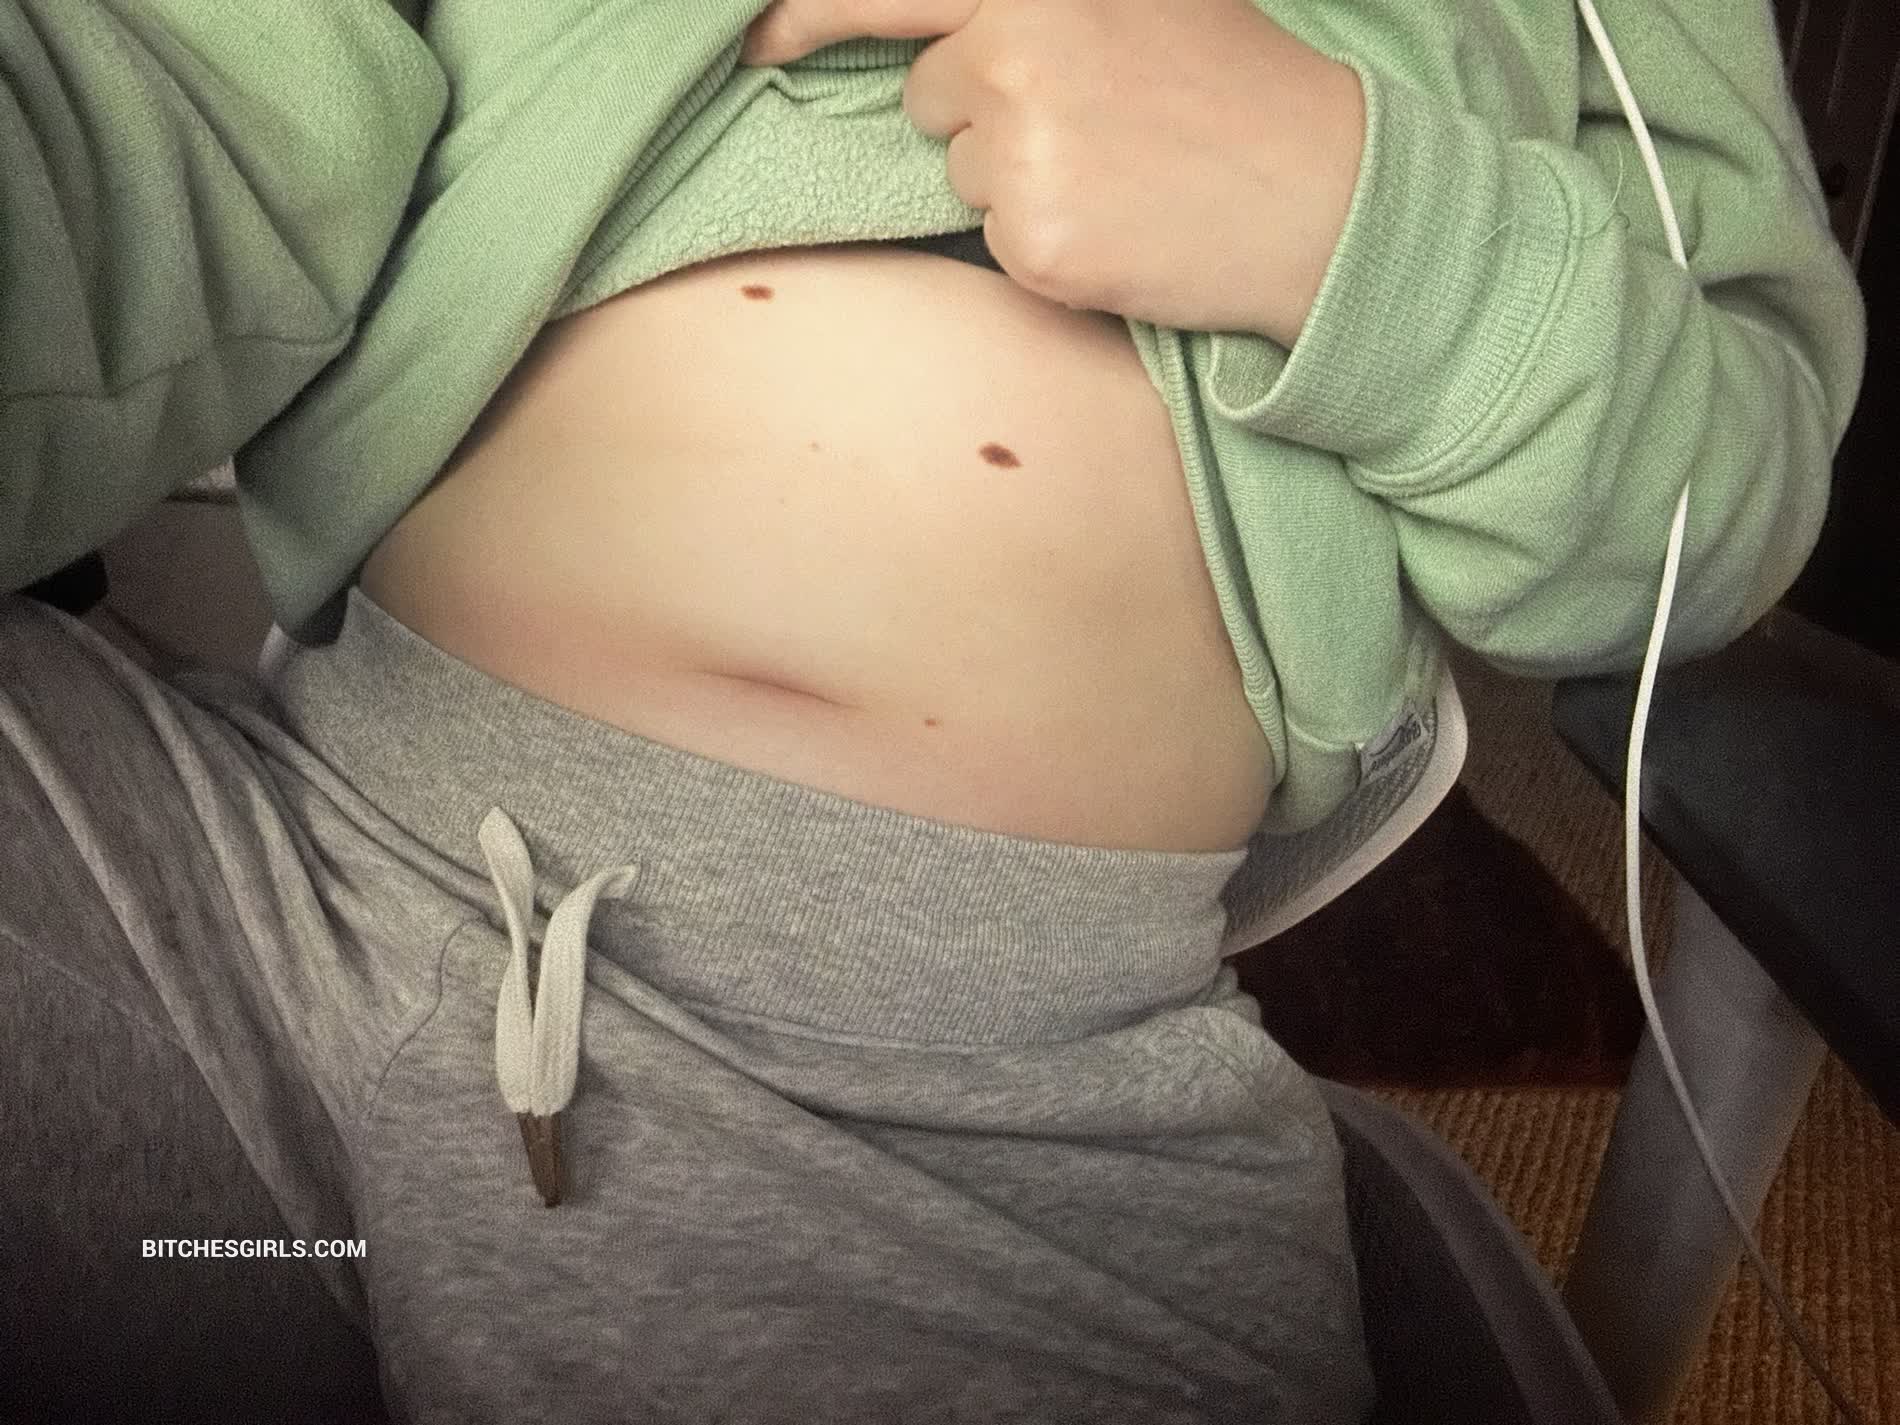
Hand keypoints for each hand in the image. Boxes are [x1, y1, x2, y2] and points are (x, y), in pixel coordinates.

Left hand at [738, 0, 1364, 345]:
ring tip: (1121, 174)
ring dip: (1018, 182)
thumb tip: (947, 37)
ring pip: (961, 173)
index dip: (806, 14)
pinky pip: (994, 241)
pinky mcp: (1032, 234)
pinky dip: (1043, 243)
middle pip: (932, 96)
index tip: (757, 41)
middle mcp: (1017, 41)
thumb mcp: (1138, 1)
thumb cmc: (1234, 94)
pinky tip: (1118, 226)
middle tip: (1093, 129)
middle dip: (985, 117)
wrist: (1322, 196)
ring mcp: (1021, 142)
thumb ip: (1034, 6)